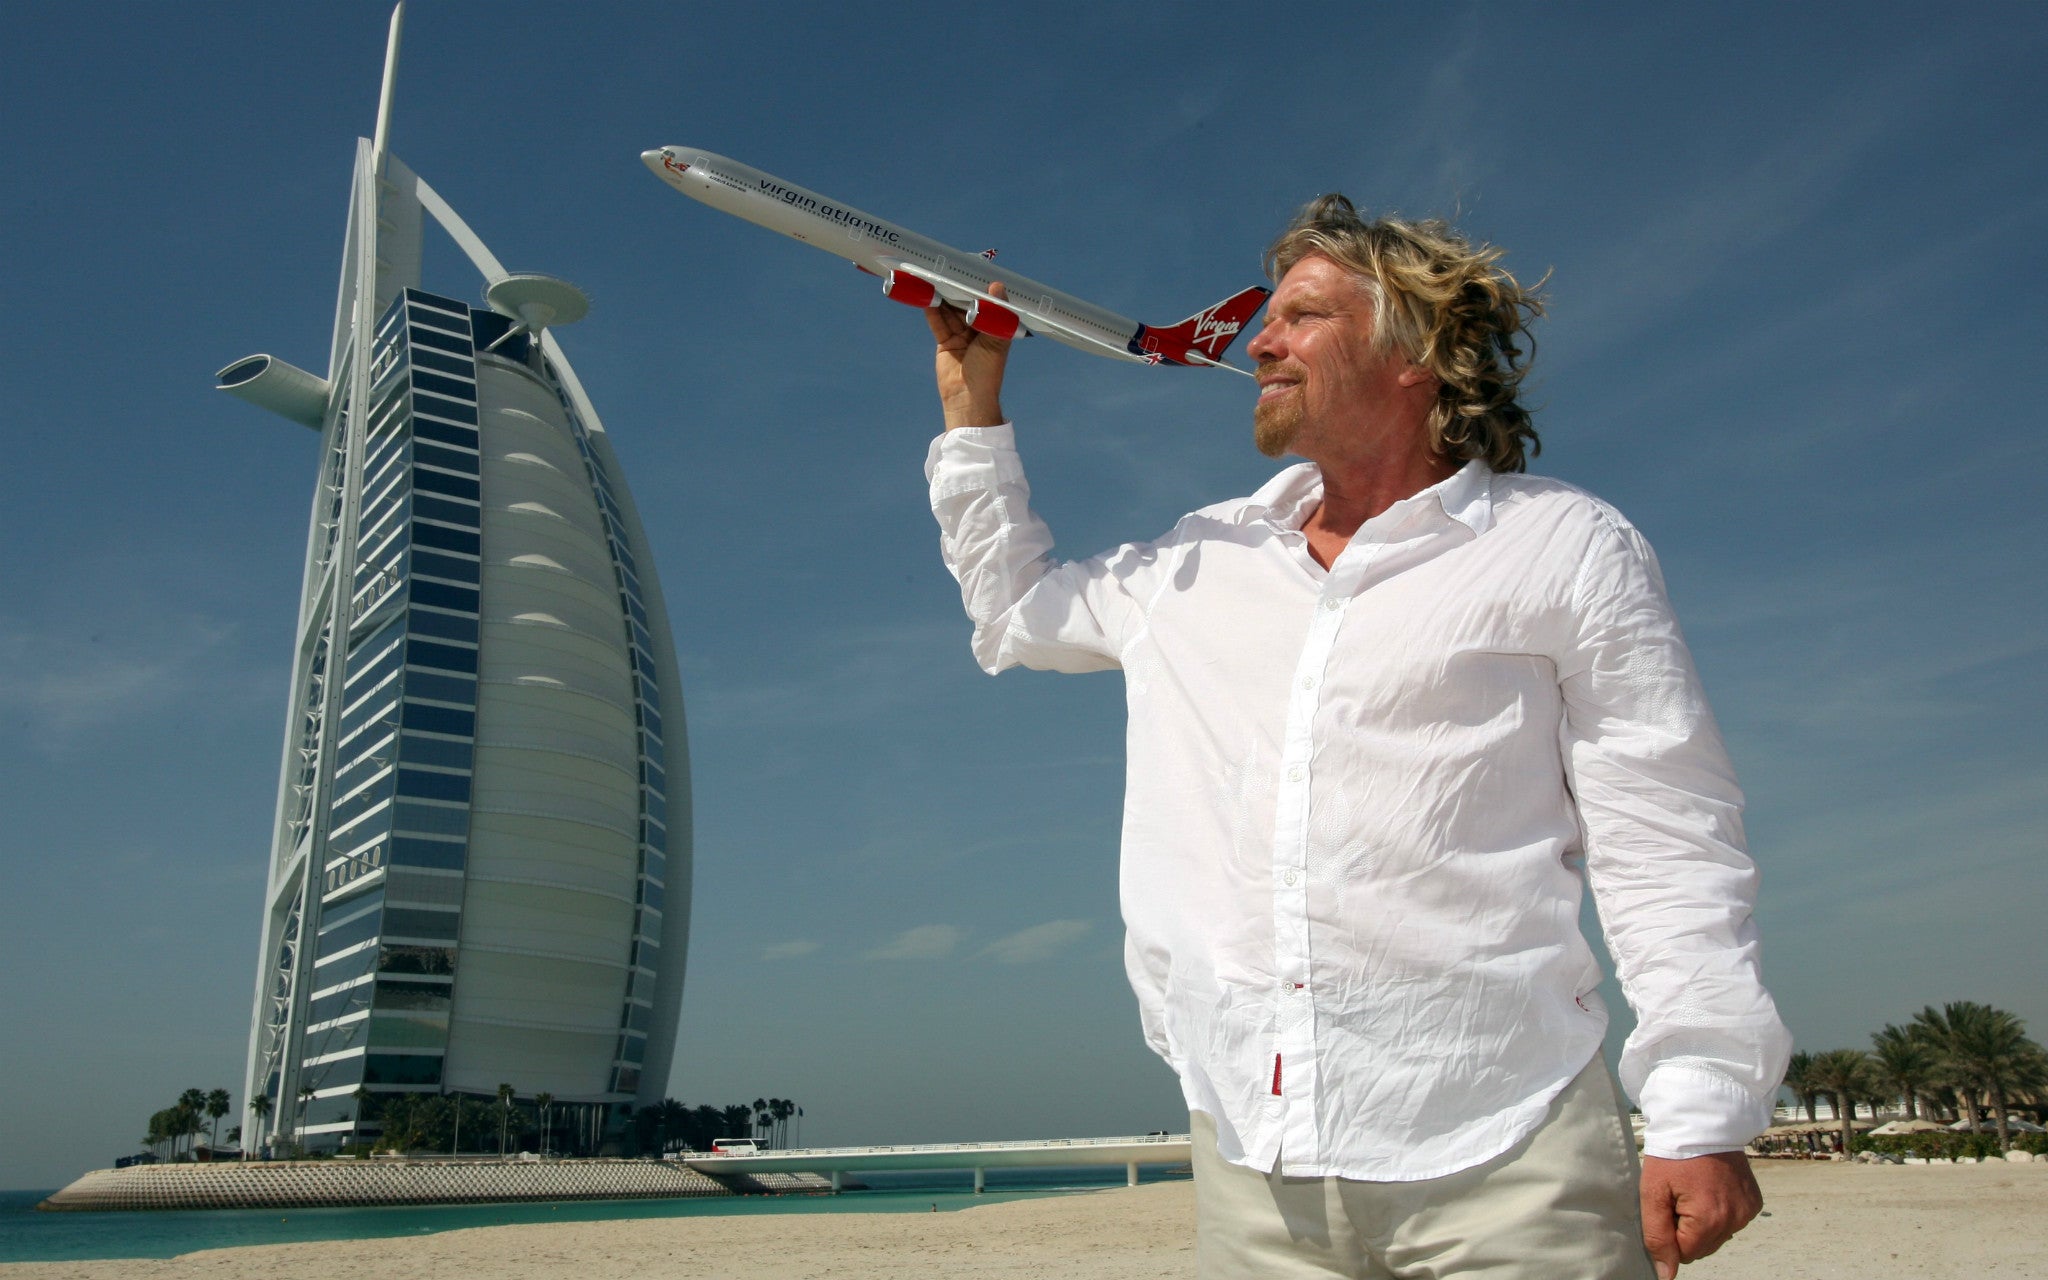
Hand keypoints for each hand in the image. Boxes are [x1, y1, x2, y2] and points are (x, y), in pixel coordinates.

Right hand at [924, 280, 1011, 428]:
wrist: (967, 398)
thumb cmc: (987, 371)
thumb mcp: (995, 339)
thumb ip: (996, 312)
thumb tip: (997, 286)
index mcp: (995, 328)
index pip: (987, 303)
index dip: (980, 289)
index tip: (972, 271)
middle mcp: (978, 330)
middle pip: (966, 305)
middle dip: (958, 291)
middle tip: (949, 271)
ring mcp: (961, 336)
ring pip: (950, 312)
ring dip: (943, 298)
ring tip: (935, 280)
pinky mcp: (946, 343)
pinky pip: (938, 323)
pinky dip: (932, 311)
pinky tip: (927, 297)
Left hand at [1639, 1152, 1761, 1278]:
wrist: (1702, 1122)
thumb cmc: (1673, 1154)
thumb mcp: (1653, 1193)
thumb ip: (1657, 1237)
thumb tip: (1666, 1275)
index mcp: (1709, 1220)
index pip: (1685, 1253)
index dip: (1670, 1233)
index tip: (1667, 1205)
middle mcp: (1734, 1219)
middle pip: (1702, 1247)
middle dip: (1686, 1229)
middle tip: (1679, 1195)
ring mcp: (1747, 1211)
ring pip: (1717, 1236)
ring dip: (1703, 1221)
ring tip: (1694, 1189)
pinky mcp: (1753, 1202)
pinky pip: (1731, 1221)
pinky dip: (1718, 1211)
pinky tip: (1709, 1188)